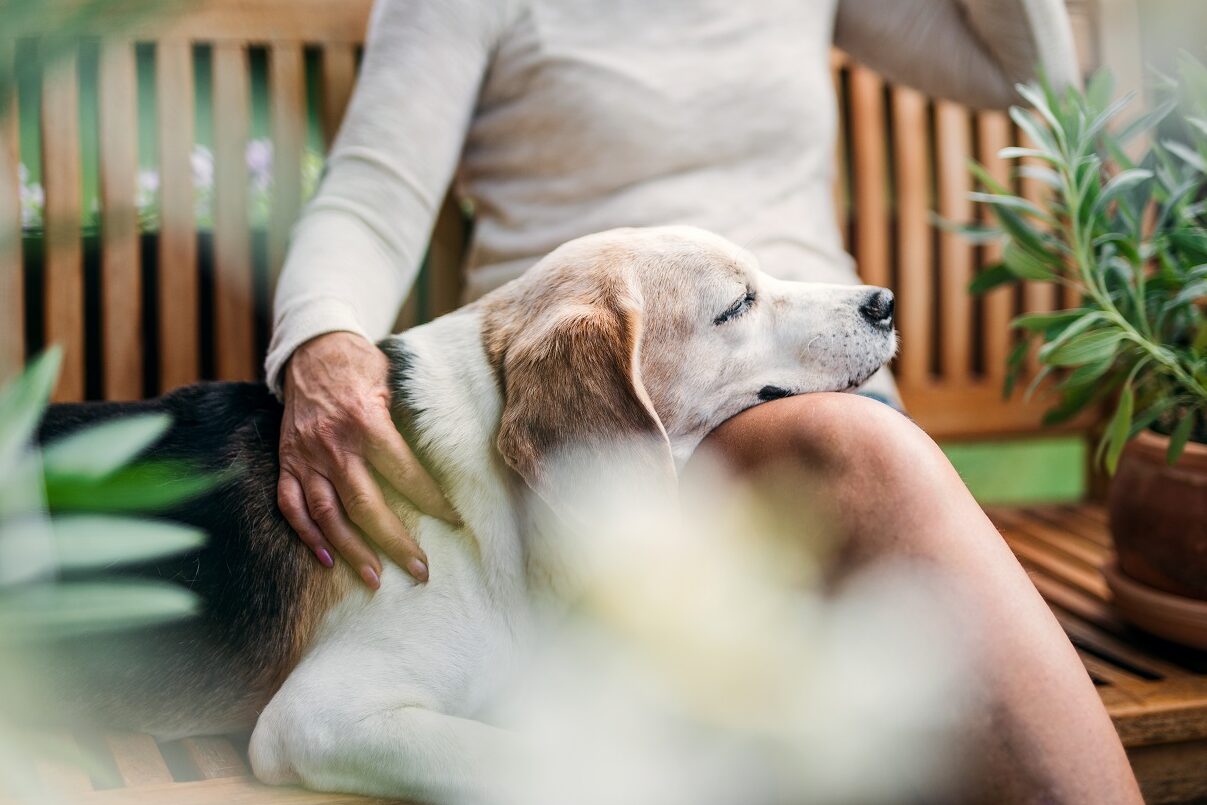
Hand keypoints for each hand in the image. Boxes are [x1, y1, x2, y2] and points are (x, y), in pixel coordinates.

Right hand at [277, 332, 458, 587]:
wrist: (311, 349)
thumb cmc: (361, 366)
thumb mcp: (392, 383)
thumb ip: (409, 421)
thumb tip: (445, 459)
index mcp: (366, 421)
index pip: (404, 472)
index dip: (431, 500)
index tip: (453, 521)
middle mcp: (333, 444)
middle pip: (365, 505)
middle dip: (395, 542)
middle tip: (420, 570)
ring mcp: (305, 456)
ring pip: (327, 514)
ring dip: (352, 551)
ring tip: (375, 579)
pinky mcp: (287, 462)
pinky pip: (291, 506)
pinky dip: (307, 535)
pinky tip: (327, 560)